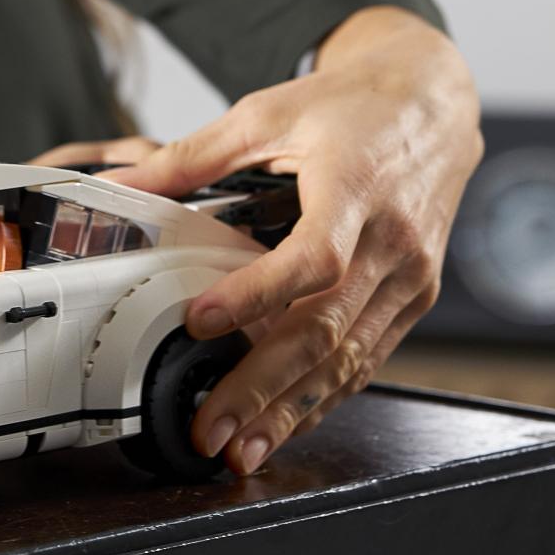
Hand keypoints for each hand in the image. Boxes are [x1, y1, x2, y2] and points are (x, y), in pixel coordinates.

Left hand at [32, 7, 481, 474]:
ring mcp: (409, 279)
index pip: (313, 259)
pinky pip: (367, 358)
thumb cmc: (352, 108)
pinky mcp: (412, 299)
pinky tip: (285, 424)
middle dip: (264, 388)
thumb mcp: (266, 114)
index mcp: (356, 191)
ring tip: (240, 448)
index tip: (200, 322)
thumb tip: (124, 184)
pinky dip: (323, 397)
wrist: (431, 105)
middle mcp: (392, 244)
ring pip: (349, 359)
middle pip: (326, 329)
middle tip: (209, 426)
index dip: (257, 295)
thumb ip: (193, 156)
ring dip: (292, 411)